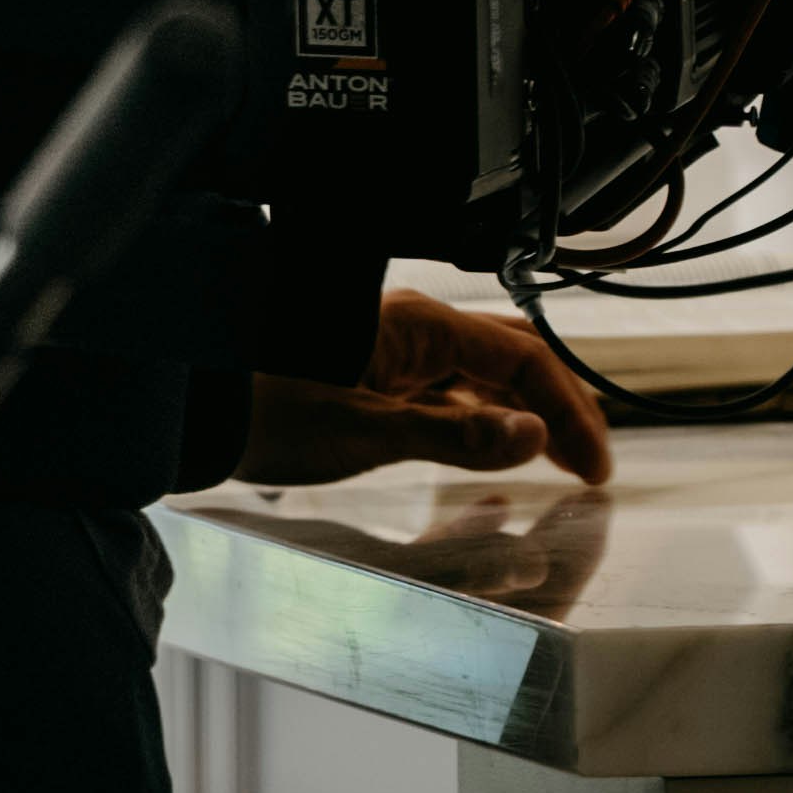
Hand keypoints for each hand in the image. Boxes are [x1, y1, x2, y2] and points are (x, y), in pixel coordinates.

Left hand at [231, 283, 622, 490]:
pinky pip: (446, 398)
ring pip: (481, 381)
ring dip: (523, 418)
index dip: (569, 413)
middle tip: (590, 460)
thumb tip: (532, 438)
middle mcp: (414, 333)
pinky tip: (489, 457)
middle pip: (512, 363)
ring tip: (555, 461)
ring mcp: (394, 356)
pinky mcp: (373, 382)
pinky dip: (480, 426)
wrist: (199, 405)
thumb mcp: (370, 432)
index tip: (593, 464)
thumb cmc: (266, 407)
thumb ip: (457, 436)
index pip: (524, 363)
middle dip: (558, 410)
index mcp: (422, 328)